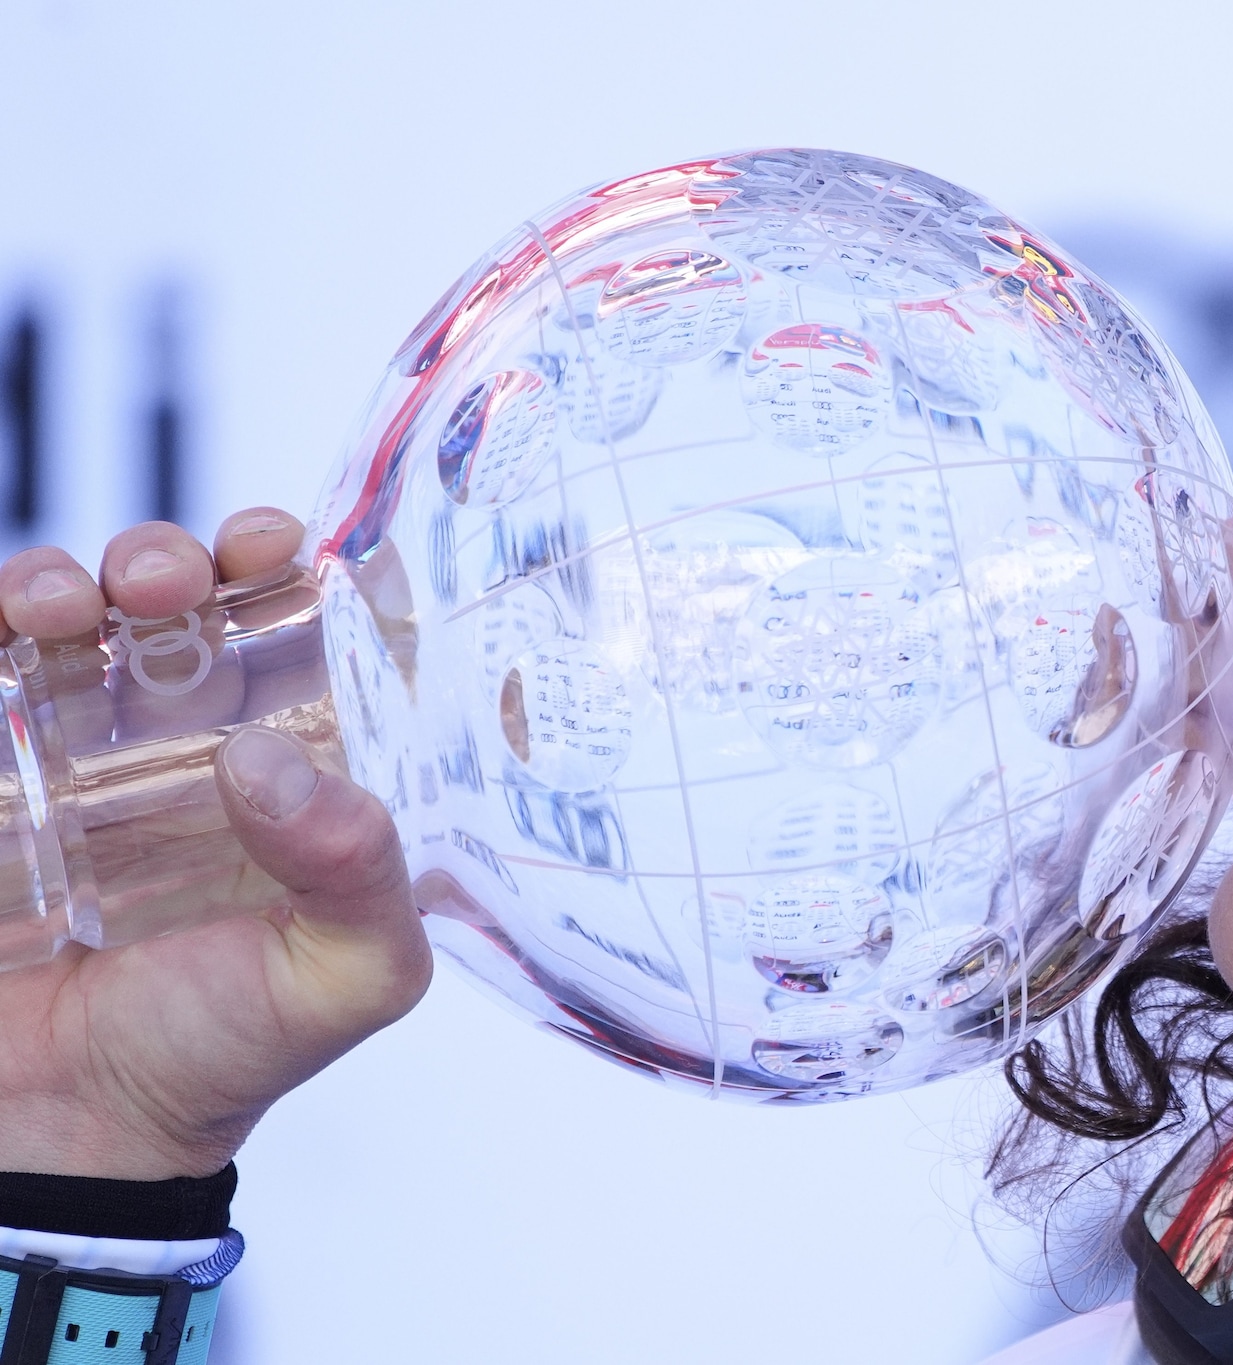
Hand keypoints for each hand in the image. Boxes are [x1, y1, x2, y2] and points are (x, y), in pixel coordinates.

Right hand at [0, 511, 430, 1178]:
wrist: (68, 1136)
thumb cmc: (220, 1051)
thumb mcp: (345, 975)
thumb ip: (360, 875)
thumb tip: (275, 761)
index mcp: (278, 761)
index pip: (288, 629)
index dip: (281, 570)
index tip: (272, 547)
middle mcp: (169, 737)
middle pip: (166, 596)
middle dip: (167, 557)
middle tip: (167, 581)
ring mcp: (60, 750)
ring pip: (54, 612)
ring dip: (56, 578)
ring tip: (63, 605)